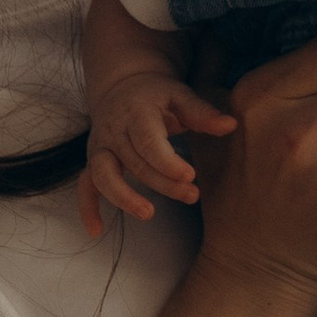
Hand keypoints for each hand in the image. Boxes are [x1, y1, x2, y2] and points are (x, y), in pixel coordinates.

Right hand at [80, 69, 238, 235]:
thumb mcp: (180, 95)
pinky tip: (97, 230)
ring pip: (103, 175)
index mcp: (137, 114)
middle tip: (192, 195)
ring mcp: (100, 147)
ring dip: (123, 197)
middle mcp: (114, 131)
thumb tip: (231, 125)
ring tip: (148, 213)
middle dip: (162, 184)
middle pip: (134, 163)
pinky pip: (85, 186)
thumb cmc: (157, 95)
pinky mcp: (93, 161)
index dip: (167, 162)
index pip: (148, 142)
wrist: (123, 86)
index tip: (190, 175)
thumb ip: (202, 113)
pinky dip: (87, 208)